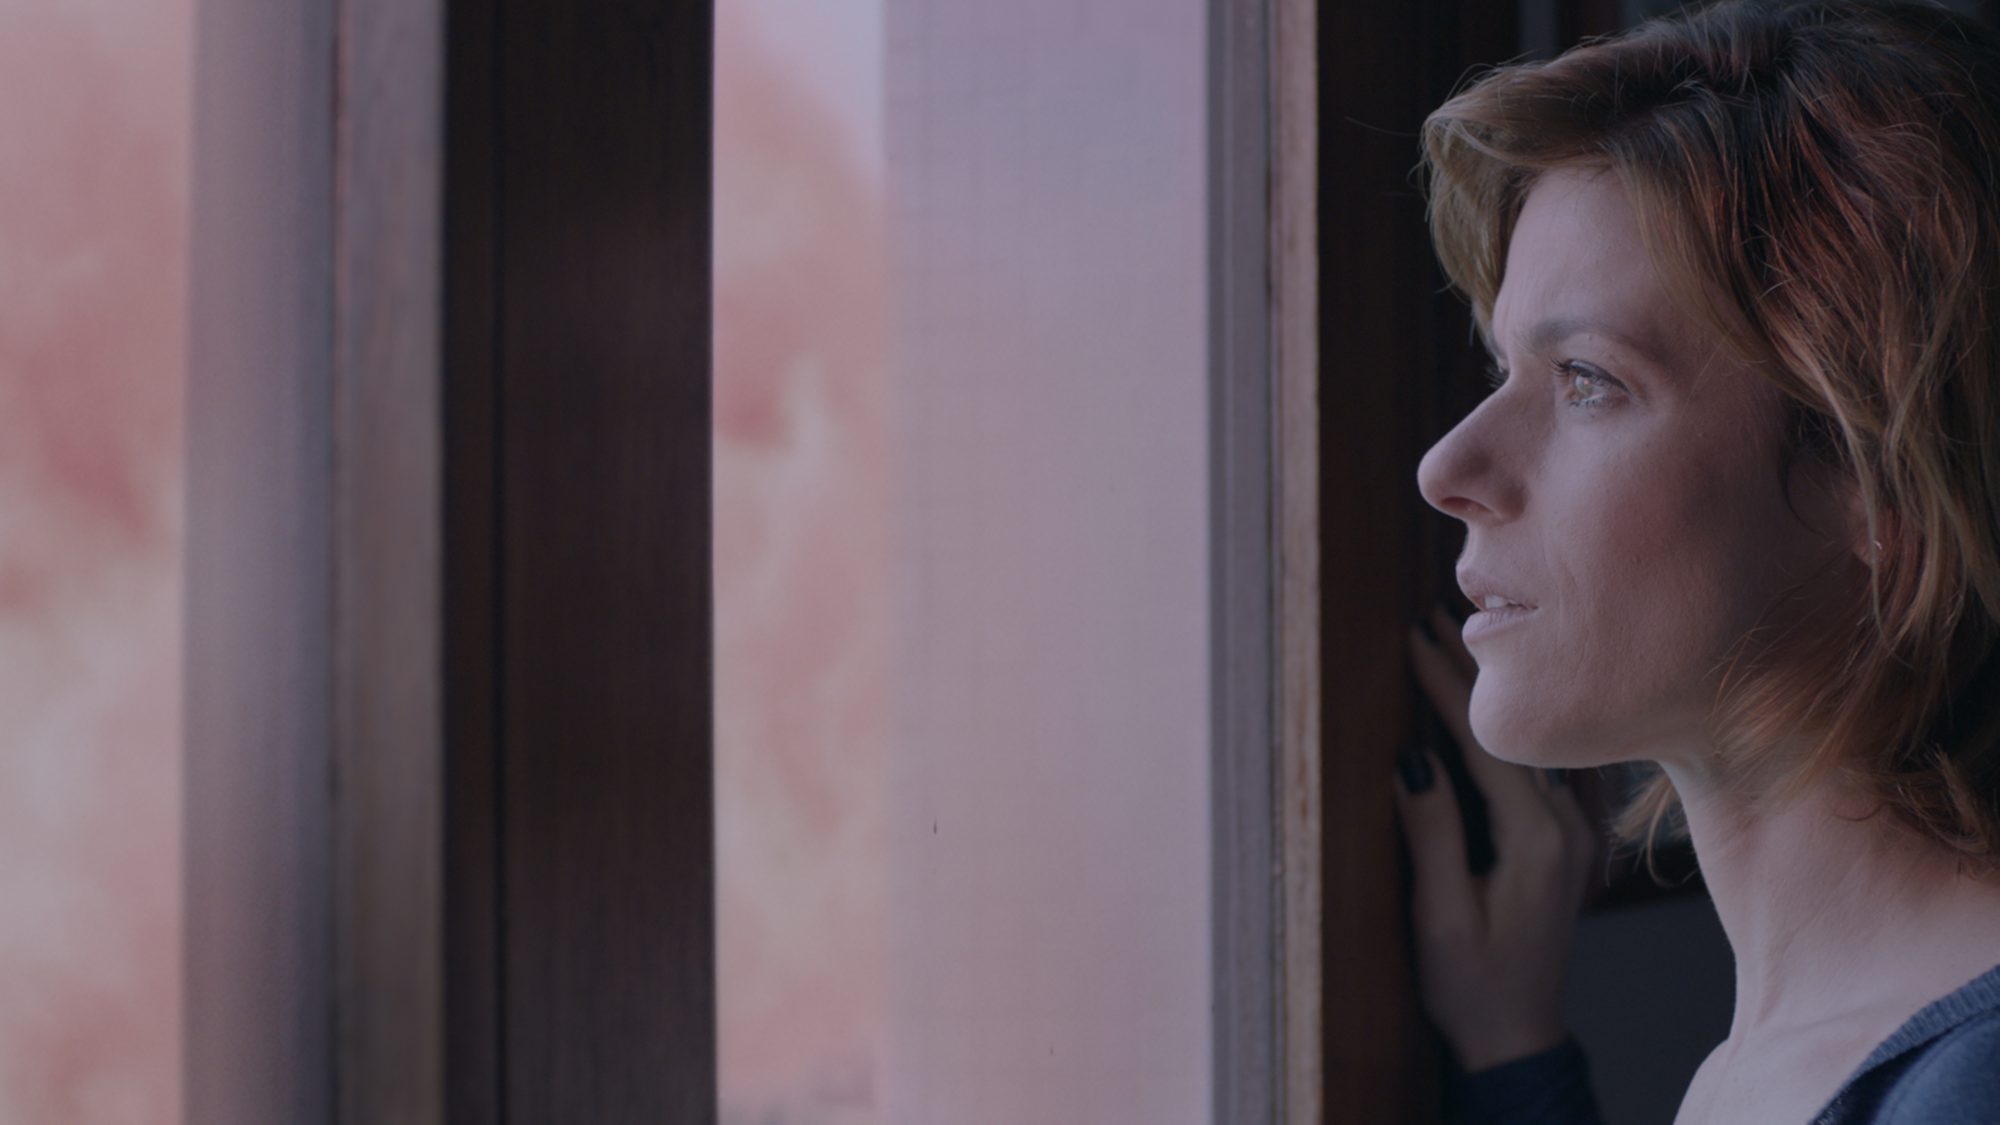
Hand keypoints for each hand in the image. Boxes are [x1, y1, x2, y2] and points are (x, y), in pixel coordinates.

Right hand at [1392, 604, 1603, 1072]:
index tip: (1412, 637)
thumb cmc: (1471, 986)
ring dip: (1489, 695)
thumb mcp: (1439, 915)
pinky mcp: (1561, 844)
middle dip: (1468, 672)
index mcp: (1536, 840)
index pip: (1485, 742)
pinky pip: (1534, 767)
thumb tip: (1412, 756)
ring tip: (1456, 642)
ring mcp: (1570, 836)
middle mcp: (1565, 829)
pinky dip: (1506, 728)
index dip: (1445, 686)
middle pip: (1513, 731)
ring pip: (1527, 743)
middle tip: (1433, 615)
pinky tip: (1489, 706)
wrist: (1517, 1036)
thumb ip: (1431, 833)